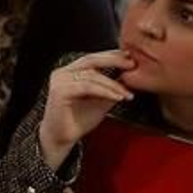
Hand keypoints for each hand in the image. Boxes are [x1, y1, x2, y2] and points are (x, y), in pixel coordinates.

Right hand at [39, 50, 134, 170]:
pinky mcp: (60, 91)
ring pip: (92, 75)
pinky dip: (105, 91)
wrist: (62, 137)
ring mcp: (59, 81)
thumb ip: (111, 88)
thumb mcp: (100, 100)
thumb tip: (130, 77)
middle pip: (91, 60)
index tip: (130, 57)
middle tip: (132, 64)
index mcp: (70, 72)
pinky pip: (87, 87)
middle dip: (113, 60)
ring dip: (113, 84)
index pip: (93, 58)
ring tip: (127, 93)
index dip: (111, 55)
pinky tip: (117, 97)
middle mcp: (62, 73)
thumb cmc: (78, 119)